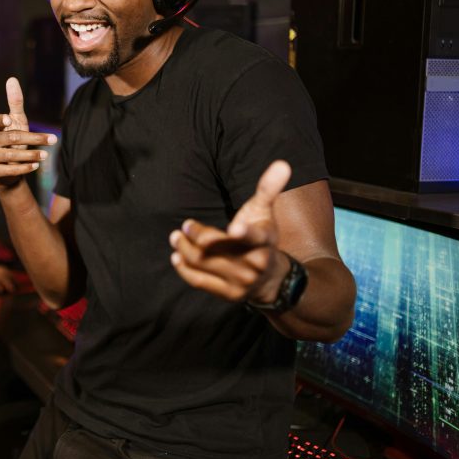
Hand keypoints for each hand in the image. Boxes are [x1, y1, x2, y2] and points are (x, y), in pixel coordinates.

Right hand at [0, 77, 56, 190]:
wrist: (8, 170)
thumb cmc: (14, 141)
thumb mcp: (17, 121)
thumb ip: (15, 102)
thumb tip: (12, 79)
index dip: (1, 121)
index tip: (10, 120)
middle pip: (12, 138)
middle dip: (33, 139)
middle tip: (53, 140)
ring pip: (11, 155)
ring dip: (31, 155)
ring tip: (46, 155)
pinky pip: (8, 170)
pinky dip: (23, 168)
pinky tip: (36, 166)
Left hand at [169, 160, 292, 305]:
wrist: (271, 278)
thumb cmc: (262, 236)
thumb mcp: (266, 212)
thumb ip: (268, 189)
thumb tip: (282, 164)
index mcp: (265, 241)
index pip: (255, 237)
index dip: (245, 234)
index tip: (233, 228)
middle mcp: (255, 264)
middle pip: (220, 249)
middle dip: (199, 236)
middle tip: (184, 225)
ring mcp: (241, 282)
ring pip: (206, 264)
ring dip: (186, 250)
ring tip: (176, 236)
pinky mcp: (228, 294)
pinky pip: (200, 281)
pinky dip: (185, 269)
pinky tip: (176, 256)